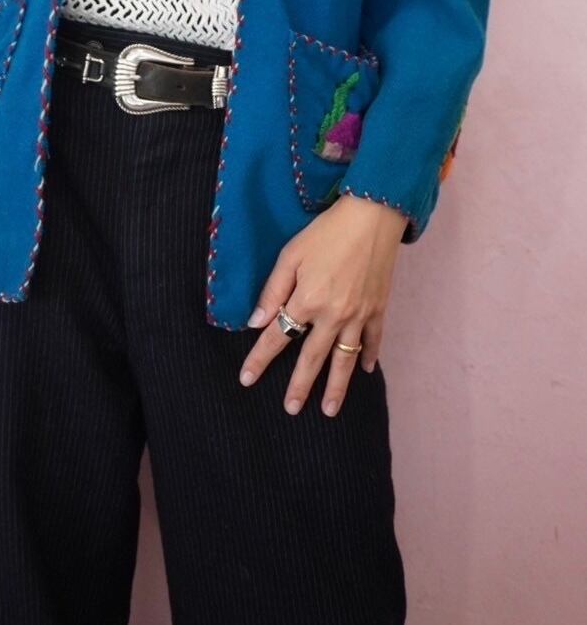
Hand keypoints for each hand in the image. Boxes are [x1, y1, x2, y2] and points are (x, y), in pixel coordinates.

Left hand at [238, 195, 406, 416]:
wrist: (374, 215)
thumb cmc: (327, 231)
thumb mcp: (291, 255)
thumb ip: (273, 291)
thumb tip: (256, 323)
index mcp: (307, 301)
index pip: (276, 338)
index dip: (259, 360)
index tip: (247, 379)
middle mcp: (333, 315)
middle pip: (312, 358)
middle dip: (300, 386)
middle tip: (291, 409)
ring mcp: (359, 314)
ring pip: (345, 358)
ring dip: (336, 386)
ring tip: (329, 410)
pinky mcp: (378, 308)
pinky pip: (373, 340)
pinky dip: (370, 356)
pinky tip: (365, 371)